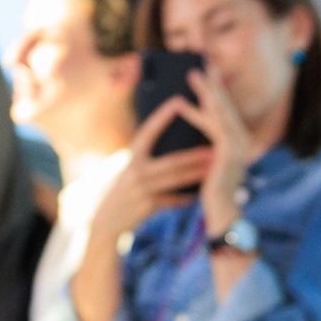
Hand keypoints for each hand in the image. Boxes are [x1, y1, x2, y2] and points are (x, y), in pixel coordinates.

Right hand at [88, 100, 215, 245]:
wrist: (105, 220)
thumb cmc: (120, 188)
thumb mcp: (126, 165)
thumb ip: (143, 152)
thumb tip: (160, 130)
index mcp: (131, 155)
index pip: (148, 131)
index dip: (162, 116)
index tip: (179, 100)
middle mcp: (135, 170)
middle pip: (171, 161)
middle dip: (194, 156)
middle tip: (215, 148)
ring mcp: (141, 189)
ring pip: (175, 180)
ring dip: (196, 174)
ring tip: (214, 168)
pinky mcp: (147, 206)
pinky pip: (172, 200)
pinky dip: (185, 198)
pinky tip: (199, 195)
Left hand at [169, 66, 256, 239]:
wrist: (222, 212)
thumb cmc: (214, 192)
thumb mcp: (210, 163)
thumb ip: (209, 148)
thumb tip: (201, 138)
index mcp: (239, 142)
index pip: (226, 112)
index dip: (216, 92)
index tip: (207, 75)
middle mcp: (243, 141)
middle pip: (226, 105)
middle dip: (213, 84)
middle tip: (202, 63)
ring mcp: (238, 146)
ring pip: (221, 111)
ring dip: (206, 91)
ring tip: (193, 74)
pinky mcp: (229, 152)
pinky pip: (214, 126)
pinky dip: (199, 113)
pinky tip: (187, 103)